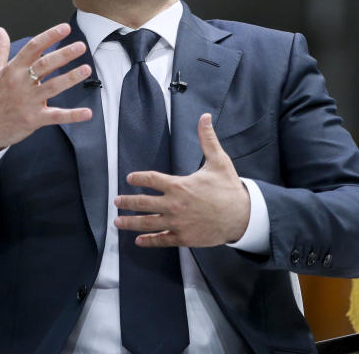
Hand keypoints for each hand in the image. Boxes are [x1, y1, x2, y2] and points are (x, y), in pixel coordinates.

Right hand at [0, 24, 92, 152]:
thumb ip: (1, 50)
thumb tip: (0, 30)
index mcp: (12, 70)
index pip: (33, 48)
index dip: (49, 36)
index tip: (65, 28)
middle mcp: (20, 83)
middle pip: (45, 65)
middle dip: (64, 55)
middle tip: (81, 46)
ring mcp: (28, 101)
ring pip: (53, 87)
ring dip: (70, 78)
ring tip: (86, 69)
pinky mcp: (34, 119)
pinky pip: (56, 116)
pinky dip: (73, 115)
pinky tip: (87, 113)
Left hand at [113, 113, 250, 246]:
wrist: (242, 216)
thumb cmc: (229, 188)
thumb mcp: (219, 161)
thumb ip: (208, 139)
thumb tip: (205, 117)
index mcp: (179, 185)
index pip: (150, 179)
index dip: (137, 178)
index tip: (129, 178)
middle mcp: (174, 205)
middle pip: (142, 203)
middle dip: (127, 201)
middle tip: (117, 200)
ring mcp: (177, 223)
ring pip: (147, 223)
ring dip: (130, 223)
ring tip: (118, 221)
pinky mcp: (183, 237)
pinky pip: (161, 240)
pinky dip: (148, 241)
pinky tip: (139, 241)